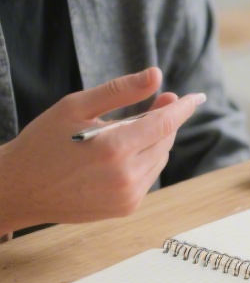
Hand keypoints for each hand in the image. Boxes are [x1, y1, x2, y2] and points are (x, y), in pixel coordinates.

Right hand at [0, 67, 204, 232]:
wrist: (20, 188)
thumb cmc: (44, 141)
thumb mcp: (76, 107)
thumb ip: (120, 91)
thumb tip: (156, 75)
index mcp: (113, 148)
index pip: (164, 124)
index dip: (182, 108)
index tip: (196, 96)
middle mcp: (126, 176)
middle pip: (164, 141)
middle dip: (166, 120)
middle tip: (161, 100)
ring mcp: (129, 196)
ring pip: (159, 159)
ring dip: (155, 141)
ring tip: (134, 126)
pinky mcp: (127, 208)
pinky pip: (148, 177)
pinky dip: (144, 160)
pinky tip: (123, 152)